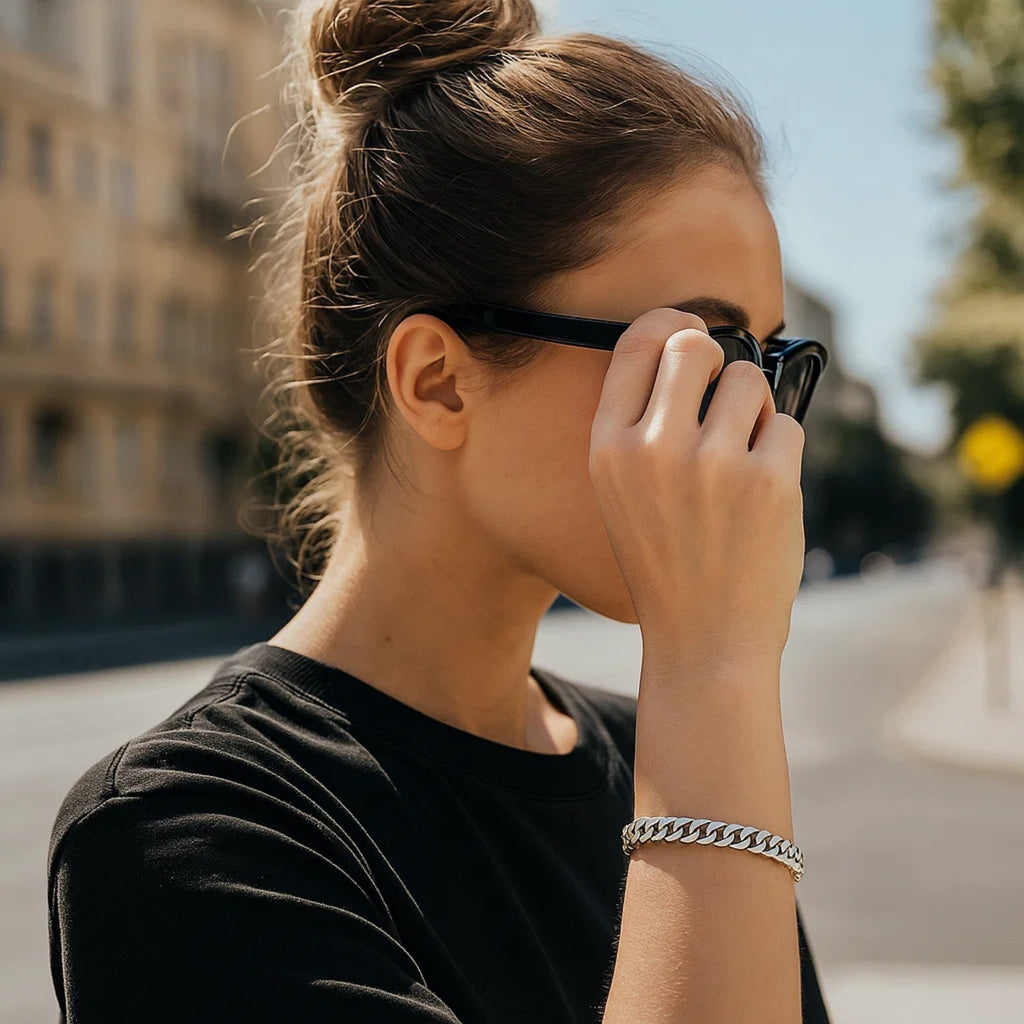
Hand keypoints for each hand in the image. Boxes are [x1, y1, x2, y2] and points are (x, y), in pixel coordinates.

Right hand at [588, 309, 805, 674]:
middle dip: (716, 360)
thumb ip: (639, 424)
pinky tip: (763, 491)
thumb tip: (690, 344)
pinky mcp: (770, 483)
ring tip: (742, 457)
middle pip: (694, 345)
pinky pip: (787, 427)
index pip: (636, 342)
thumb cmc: (664, 559)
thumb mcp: (620, 493)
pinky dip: (781, 452)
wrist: (704, 638)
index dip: (669, 327)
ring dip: (754, 411)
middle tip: (723, 392)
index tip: (689, 336)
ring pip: (749, 382)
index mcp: (607, 449)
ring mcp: (713, 465)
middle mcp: (653, 449)